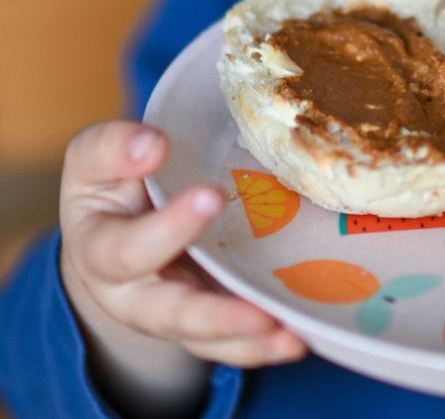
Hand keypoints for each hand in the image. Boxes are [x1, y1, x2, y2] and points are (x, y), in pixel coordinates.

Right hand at [59, 121, 305, 412]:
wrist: (114, 236)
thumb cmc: (112, 188)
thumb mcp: (97, 160)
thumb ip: (115, 149)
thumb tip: (152, 144)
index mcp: (101, 251)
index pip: (129, 247)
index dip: (169, 226)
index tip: (212, 195)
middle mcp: (135, 297)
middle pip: (171, 314)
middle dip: (216, 314)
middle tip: (260, 312)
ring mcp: (174, 317)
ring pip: (208, 339)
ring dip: (251, 341)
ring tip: (291, 339)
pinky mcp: (207, 325)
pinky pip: (235, 345)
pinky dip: (266, 346)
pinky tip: (300, 339)